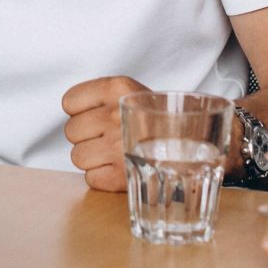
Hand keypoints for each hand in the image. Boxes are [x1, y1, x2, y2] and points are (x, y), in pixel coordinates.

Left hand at [61, 75, 150, 192]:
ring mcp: (117, 147)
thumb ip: (102, 98)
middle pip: (71, 131)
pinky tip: (120, 168)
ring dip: (93, 158)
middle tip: (109, 137)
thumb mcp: (133, 93)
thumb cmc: (160, 121)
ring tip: (115, 153)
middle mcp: (116, 115)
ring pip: (77, 156)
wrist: (198, 146)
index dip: (80, 111)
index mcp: (118, 88)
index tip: (95, 115)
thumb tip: (70, 111)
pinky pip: (90, 178)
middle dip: (86, 136)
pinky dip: (102, 178)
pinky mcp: (120, 176)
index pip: (69, 101)